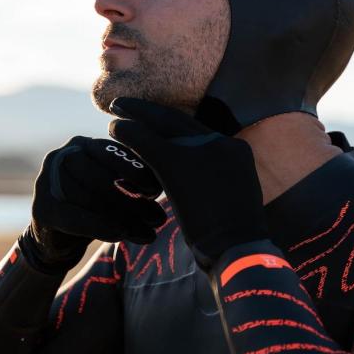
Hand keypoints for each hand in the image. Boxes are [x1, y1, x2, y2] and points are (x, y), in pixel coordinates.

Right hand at [19, 135, 166, 270]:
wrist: (57, 239)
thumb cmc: (95, 207)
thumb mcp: (116, 188)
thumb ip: (134, 181)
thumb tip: (168, 185)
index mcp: (84, 144)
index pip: (111, 153)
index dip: (135, 170)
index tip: (157, 189)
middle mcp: (63, 156)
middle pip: (101, 178)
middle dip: (133, 200)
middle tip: (159, 219)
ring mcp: (47, 181)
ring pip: (91, 199)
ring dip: (124, 219)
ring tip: (149, 234)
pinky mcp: (42, 207)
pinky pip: (76, 217)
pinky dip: (101, 227)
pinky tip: (120, 235)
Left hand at [108, 98, 267, 268]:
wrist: (239, 249)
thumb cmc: (233, 239)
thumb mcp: (233, 202)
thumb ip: (216, 183)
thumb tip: (198, 184)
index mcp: (236, 150)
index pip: (197, 129)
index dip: (170, 120)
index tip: (152, 115)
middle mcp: (222, 143)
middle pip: (178, 120)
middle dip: (149, 109)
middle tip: (125, 103)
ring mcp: (203, 150)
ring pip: (161, 124)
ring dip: (135, 114)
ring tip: (116, 109)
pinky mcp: (178, 163)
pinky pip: (146, 140)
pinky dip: (128, 133)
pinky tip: (113, 129)